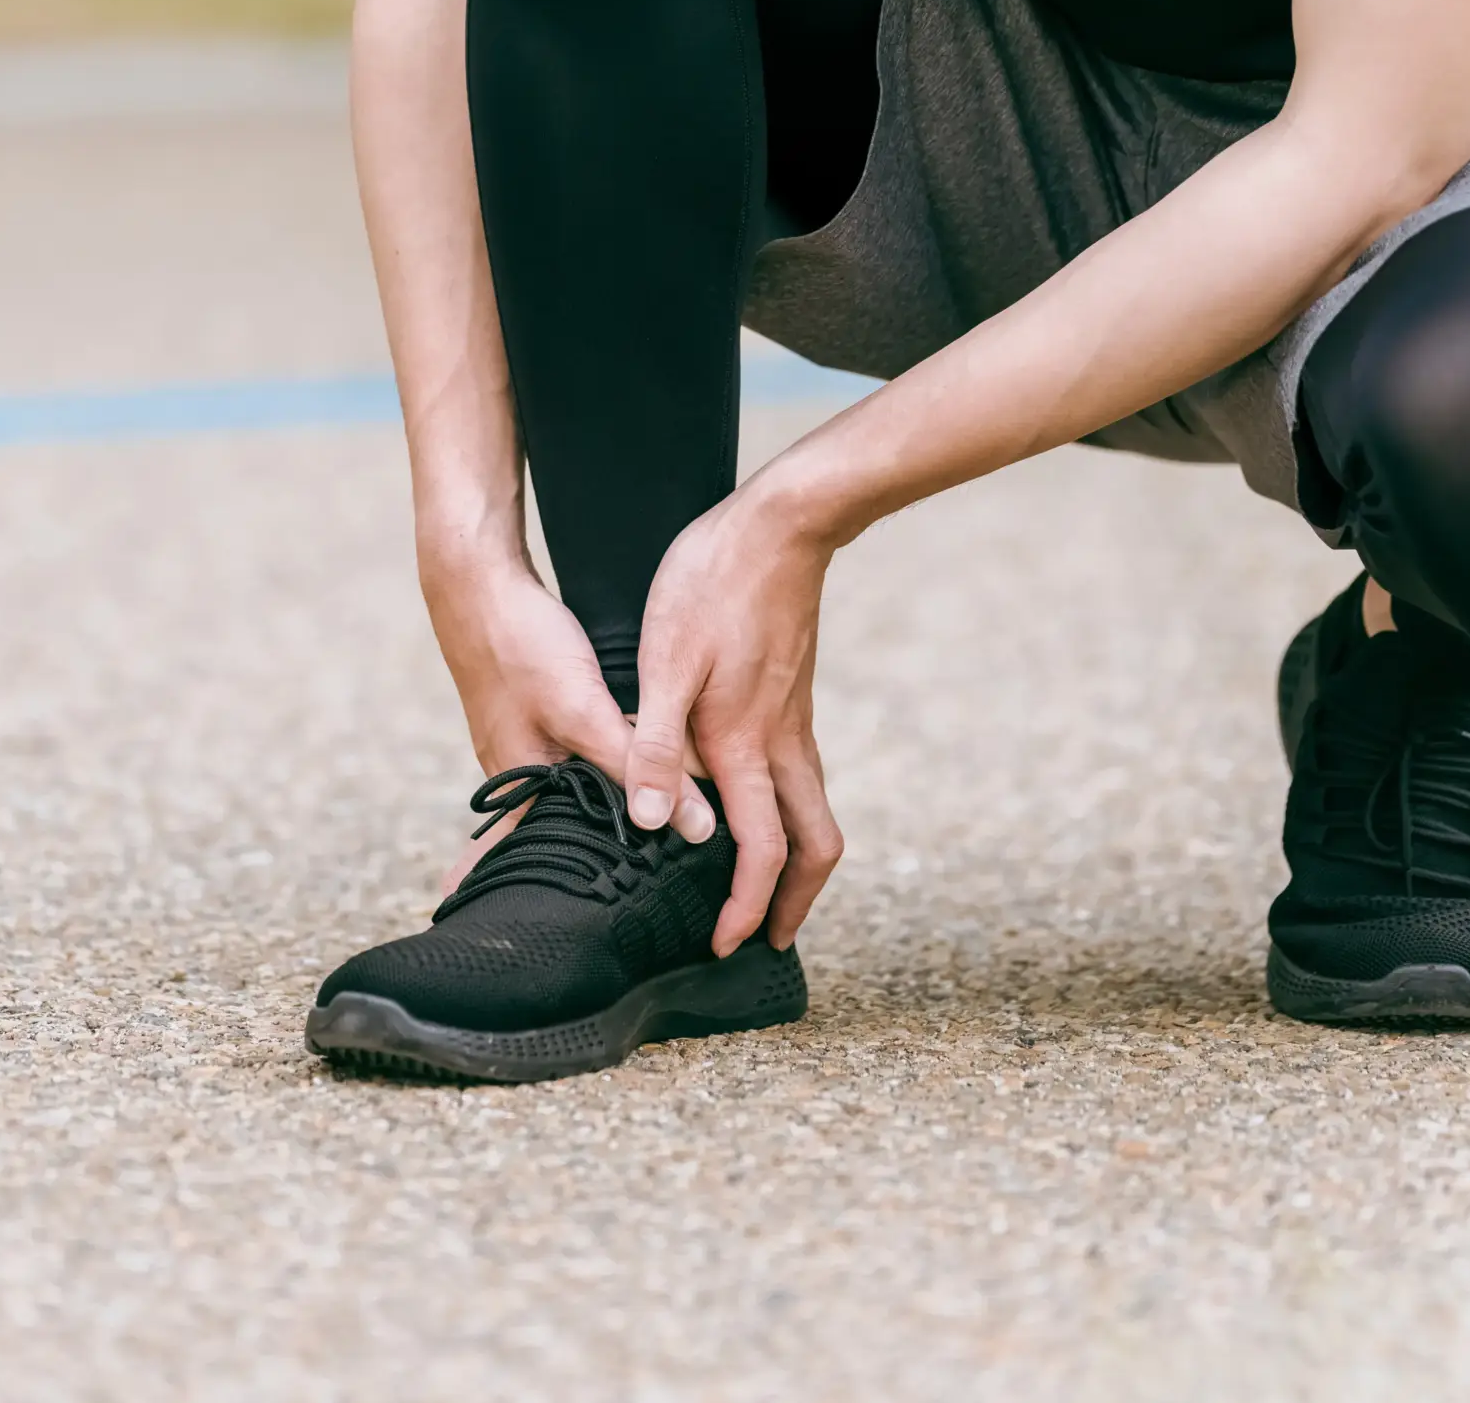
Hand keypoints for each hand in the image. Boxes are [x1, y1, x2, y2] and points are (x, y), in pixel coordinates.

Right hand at [421, 550, 716, 888]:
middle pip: (558, 835)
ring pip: (569, 797)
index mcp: (521, 785)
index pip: (540, 865)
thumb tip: (693, 826)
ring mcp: (523, 743)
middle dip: (580, 870)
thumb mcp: (582, 709)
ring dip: (594, 821)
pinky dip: (593, 777)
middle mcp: (518, 773)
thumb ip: (638, 765)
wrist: (475, 581)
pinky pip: (569, 761)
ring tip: (632, 857)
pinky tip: (618, 777)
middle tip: (619, 910)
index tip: (589, 938)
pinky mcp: (535, 713)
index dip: (565, 898)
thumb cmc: (520, 644)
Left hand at [621, 481, 846, 956]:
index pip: (761, 852)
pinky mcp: (794, 698)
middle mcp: (782, 743)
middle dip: (796, 901)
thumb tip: (653, 823)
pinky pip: (803, 777)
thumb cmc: (713, 584)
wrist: (782, 525)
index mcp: (746, 744)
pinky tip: (755, 807)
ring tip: (763, 888)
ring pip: (815, 813)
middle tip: (769, 936)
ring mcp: (796, 721)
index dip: (747, 908)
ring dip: (796, 861)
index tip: (728, 945)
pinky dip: (790, 815)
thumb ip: (657, 746)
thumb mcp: (666, 661)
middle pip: (816, 847)